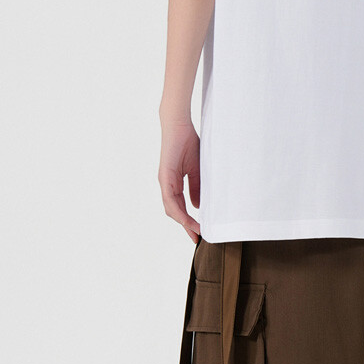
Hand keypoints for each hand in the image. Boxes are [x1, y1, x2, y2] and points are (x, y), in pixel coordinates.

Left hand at [158, 119, 201, 244]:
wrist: (179, 125)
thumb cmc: (187, 143)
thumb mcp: (196, 168)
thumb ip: (196, 187)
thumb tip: (197, 205)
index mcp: (173, 182)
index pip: (180, 206)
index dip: (188, 221)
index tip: (198, 232)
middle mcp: (166, 184)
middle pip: (174, 211)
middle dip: (185, 226)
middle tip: (196, 238)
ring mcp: (164, 181)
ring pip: (171, 208)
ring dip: (183, 221)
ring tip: (195, 231)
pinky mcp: (165, 176)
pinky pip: (170, 198)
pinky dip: (179, 210)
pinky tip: (187, 217)